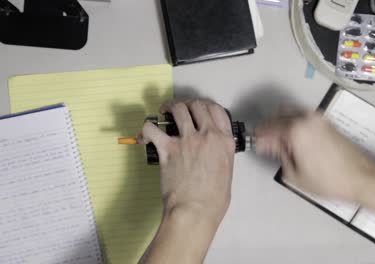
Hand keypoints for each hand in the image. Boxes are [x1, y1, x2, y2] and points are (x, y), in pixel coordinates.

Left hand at [139, 100, 234, 263]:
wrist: (195, 211)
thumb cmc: (212, 200)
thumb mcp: (227, 172)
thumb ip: (221, 155)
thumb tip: (213, 151)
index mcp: (224, 141)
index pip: (217, 110)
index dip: (206, 105)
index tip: (200, 108)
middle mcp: (207, 136)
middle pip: (197, 105)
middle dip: (188, 103)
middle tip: (181, 109)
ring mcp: (186, 140)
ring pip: (178, 109)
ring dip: (170, 107)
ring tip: (164, 110)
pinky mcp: (167, 148)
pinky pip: (152, 129)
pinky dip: (146, 128)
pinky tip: (146, 133)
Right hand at [255, 112, 374, 201]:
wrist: (362, 177)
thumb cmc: (326, 180)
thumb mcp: (295, 173)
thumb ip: (279, 154)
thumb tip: (268, 145)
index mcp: (294, 130)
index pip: (268, 128)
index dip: (259, 136)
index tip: (254, 143)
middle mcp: (305, 118)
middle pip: (278, 116)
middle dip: (269, 128)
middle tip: (264, 142)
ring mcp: (317, 118)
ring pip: (290, 114)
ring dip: (281, 124)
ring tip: (278, 142)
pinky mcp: (326, 122)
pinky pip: (302, 117)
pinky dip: (293, 124)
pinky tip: (293, 139)